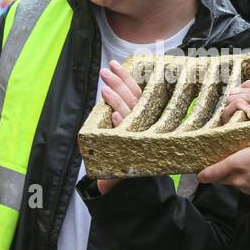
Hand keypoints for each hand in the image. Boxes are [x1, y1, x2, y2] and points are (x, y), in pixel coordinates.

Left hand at [95, 60, 142, 193]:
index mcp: (144, 117)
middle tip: (107, 70)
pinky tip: (114, 116)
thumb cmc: (125, 152)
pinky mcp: (131, 153)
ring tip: (104, 89)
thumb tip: (113, 86)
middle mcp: (145, 126)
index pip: (138, 93)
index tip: (116, 65)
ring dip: (118, 101)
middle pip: (134, 100)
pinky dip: (121, 125)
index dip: (127, 78)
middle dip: (120, 84)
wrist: (123, 184)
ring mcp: (139, 138)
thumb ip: (123, 111)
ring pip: (130, 115)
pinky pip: (127, 137)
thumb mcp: (125, 130)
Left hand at [197, 90, 249, 218]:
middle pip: (215, 177)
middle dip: (213, 165)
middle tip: (219, 149)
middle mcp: (239, 180)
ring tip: (238, 151)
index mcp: (239, 164)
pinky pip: (241, 182)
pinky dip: (241, 174)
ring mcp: (247, 189)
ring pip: (229, 179)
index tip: (199, 157)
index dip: (200, 167)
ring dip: (229, 169)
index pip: (207, 173)